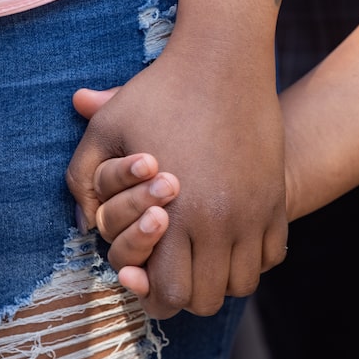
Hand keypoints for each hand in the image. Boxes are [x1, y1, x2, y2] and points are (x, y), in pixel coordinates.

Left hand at [66, 49, 287, 319]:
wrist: (224, 60)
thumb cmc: (161, 92)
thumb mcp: (109, 127)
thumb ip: (84, 176)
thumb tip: (83, 223)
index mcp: (172, 214)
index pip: (169, 293)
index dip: (154, 295)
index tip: (148, 276)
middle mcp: (218, 222)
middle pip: (208, 299)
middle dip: (189, 294)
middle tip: (177, 269)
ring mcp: (254, 211)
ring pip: (243, 283)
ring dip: (222, 279)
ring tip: (206, 256)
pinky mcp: (275, 196)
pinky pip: (273, 254)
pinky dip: (254, 258)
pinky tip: (235, 238)